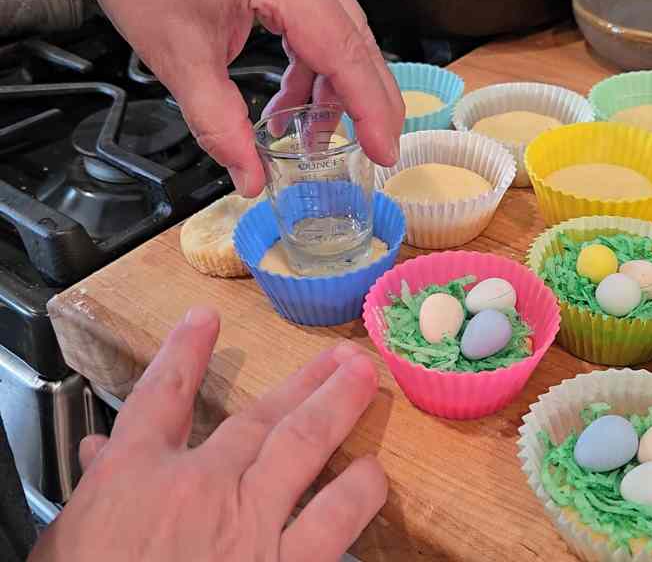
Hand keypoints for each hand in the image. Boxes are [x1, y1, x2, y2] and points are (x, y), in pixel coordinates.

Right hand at [29, 307, 385, 560]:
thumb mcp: (72, 537)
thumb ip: (96, 487)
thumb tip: (98, 452)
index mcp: (137, 476)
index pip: (164, 395)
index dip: (185, 351)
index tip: (206, 321)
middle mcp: (201, 488)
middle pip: (258, 417)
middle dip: (304, 382)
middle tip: (342, 356)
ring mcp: (248, 528)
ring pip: (304, 449)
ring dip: (339, 413)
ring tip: (366, 389)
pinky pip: (331, 526)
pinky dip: (356, 499)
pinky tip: (373, 480)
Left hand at [47, 0, 403, 195]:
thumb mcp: (180, 56)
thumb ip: (218, 123)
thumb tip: (249, 175)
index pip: (346, 55)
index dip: (371, 109)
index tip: (384, 150)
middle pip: (359, 46)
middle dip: (367, 105)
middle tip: (372, 151)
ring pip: (343, 40)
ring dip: (334, 92)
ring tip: (308, 135)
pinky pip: (319, 30)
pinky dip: (312, 71)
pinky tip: (290, 103)